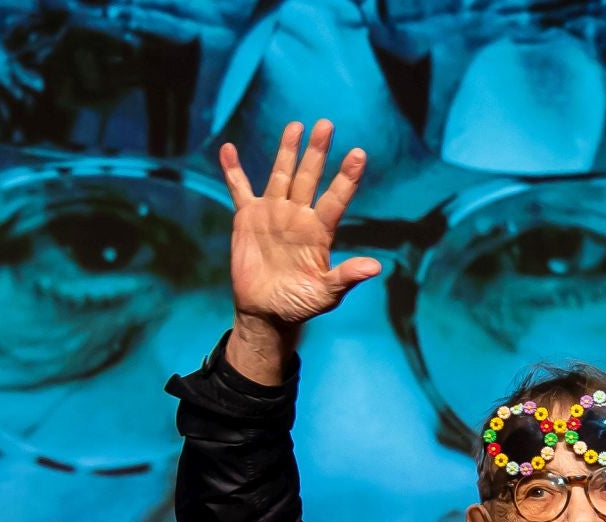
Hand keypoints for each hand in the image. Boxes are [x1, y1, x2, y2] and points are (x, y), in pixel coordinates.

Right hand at [219, 120, 380, 379]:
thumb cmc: (299, 305)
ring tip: (296, 125)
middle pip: (309, 177)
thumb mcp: (326, 294)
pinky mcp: (248, 218)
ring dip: (287, 151)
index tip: (358, 154)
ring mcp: (273, 213)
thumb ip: (346, 277)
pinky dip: (233, 170)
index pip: (336, 198)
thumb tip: (376, 267)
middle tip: (326, 124)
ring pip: (281, 174)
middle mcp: (298, 216)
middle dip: (317, 152)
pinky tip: (229, 149)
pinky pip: (239, 189)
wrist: (266, 312)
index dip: (346, 177)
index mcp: (319, 231)